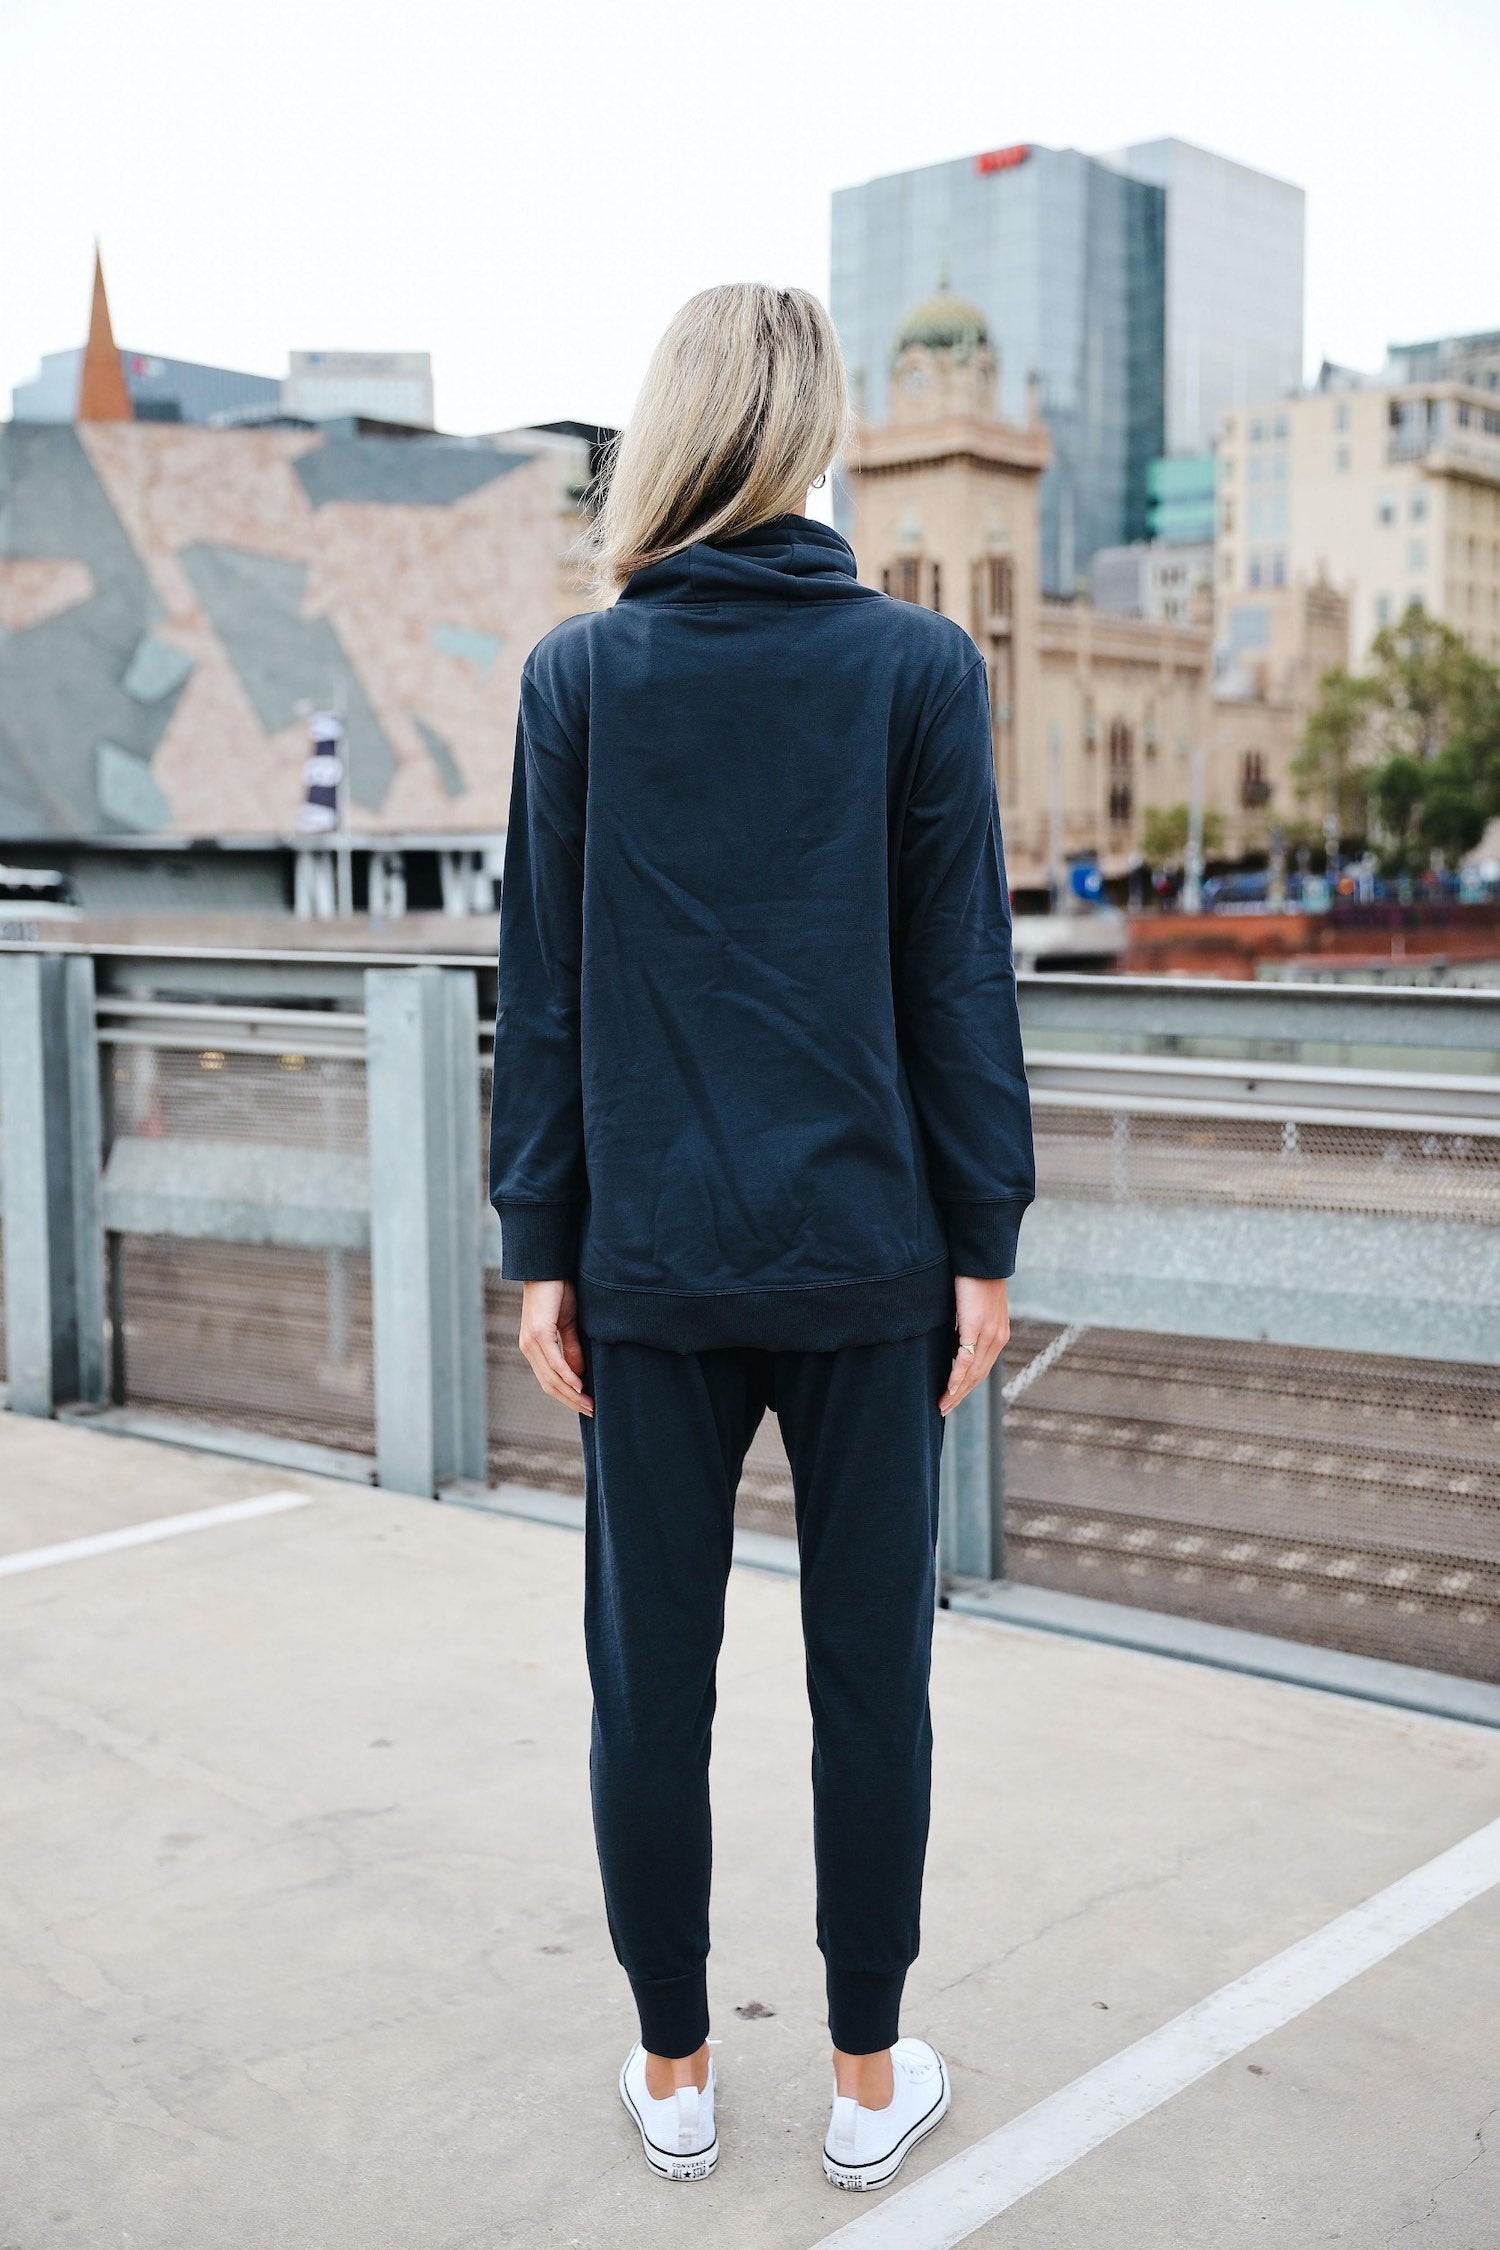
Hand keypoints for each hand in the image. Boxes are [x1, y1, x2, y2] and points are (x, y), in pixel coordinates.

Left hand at [518, 1279, 592, 1415]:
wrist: (547, 1268)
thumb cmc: (558, 1292)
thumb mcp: (567, 1324)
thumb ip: (571, 1348)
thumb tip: (578, 1374)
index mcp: (534, 1348)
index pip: (549, 1381)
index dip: (567, 1397)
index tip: (586, 1408)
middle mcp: (529, 1348)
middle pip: (549, 1385)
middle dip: (571, 1401)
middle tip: (592, 1413)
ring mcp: (532, 1341)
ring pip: (551, 1377)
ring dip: (571, 1393)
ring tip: (589, 1405)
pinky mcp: (539, 1332)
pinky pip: (554, 1360)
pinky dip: (567, 1374)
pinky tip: (579, 1384)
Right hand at [940, 1276, 1008, 1416]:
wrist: (982, 1258)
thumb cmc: (975, 1278)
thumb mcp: (974, 1307)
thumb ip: (968, 1325)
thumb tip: (955, 1340)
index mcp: (999, 1335)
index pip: (983, 1369)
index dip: (968, 1386)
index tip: (953, 1398)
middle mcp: (997, 1338)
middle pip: (978, 1377)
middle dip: (961, 1395)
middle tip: (944, 1409)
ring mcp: (989, 1334)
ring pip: (972, 1373)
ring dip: (957, 1392)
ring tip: (942, 1404)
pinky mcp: (976, 1326)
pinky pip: (965, 1360)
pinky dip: (956, 1377)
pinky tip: (948, 1388)